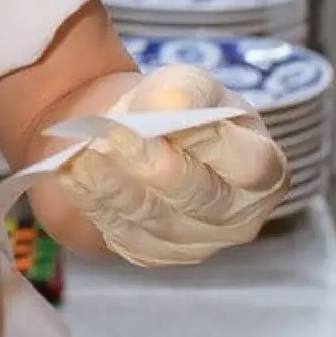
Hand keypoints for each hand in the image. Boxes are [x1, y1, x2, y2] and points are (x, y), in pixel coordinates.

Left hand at [58, 65, 288, 267]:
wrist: (129, 133)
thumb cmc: (173, 106)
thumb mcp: (185, 82)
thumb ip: (185, 91)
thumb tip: (172, 106)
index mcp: (262, 168)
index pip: (251, 164)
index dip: (211, 142)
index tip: (167, 114)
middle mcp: (236, 215)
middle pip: (199, 196)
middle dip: (154, 165)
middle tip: (116, 136)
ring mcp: (195, 243)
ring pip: (154, 218)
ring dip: (115, 185)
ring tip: (85, 155)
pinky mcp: (151, 254)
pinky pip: (121, 232)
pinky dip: (94, 201)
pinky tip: (73, 175)